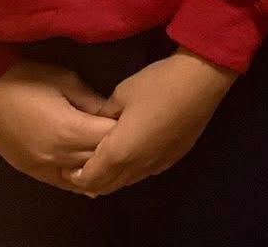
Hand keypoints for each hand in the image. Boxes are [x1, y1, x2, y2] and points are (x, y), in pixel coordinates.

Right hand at [0, 60, 116, 191]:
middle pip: (100, 160)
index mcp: (70, 131)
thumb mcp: (66, 80)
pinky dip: (79, 178)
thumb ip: (92, 100)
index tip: (133, 117)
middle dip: (115, 147)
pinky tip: (90, 171)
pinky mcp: (31, 172)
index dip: (126, 128)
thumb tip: (112, 112)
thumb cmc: (26, 79)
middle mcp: (59, 156)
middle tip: (126, 133)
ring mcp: (44, 168)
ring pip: (83, 178)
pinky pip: (62, 183)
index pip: (111, 139)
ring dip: (98, 166)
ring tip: (109, 151)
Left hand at [69, 49, 235, 196]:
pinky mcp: (173, 158)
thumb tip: (98, 123)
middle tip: (80, 166)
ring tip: (103, 161)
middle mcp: (137, 166)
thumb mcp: (121, 94)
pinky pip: (145, 172)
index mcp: (119, 153)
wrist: (201, 80)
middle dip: (90, 181)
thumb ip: (104, 115)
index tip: (66, 164)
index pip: (89, 179)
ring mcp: (157, 164)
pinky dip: (131, 170)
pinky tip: (131, 153)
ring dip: (112, 177)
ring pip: (127, 182)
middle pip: (107, 186)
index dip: (75, 176)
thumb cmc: (157, 84)